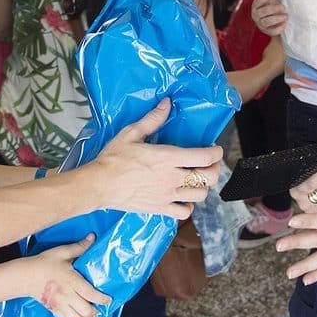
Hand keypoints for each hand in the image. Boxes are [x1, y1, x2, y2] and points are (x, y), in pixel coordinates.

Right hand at [26, 235, 110, 316]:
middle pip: (86, 311)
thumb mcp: (62, 252)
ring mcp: (59, 304)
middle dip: (95, 311)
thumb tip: (92, 238)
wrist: (25, 276)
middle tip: (100, 307)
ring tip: (90, 313)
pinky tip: (76, 313)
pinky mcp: (53, 309)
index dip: (102, 299)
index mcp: (72, 281)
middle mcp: (67, 295)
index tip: (108, 299)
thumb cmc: (44, 263)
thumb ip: (79, 247)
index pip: (91, 294)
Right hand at [87, 99, 222, 218]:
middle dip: (214, 169)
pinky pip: (184, 212)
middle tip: (209, 164)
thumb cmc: (113, 158)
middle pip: (209, 177)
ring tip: (196, 179)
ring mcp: (167, 195)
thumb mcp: (131, 133)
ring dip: (202, 186)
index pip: (205, 157)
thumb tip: (166, 103)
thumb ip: (152, 119)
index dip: (216, 152)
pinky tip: (182, 197)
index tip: (215, 149)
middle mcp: (172, 177)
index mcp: (167, 157)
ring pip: (200, 195)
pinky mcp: (160, 208)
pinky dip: (188, 206)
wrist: (99, 184)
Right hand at [250, 0, 287, 35]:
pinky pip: (273, 31)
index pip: (258, 1)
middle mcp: (256, 16)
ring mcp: (260, 24)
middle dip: (274, 8)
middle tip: (283, 7)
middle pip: (263, 11)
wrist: (272, 23)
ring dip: (277, 18)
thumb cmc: (271, 10)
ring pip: (266, 22)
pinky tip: (285, 23)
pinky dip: (279, 27)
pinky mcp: (267, 31)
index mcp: (255, 7)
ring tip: (285, 16)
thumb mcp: (270, 3)